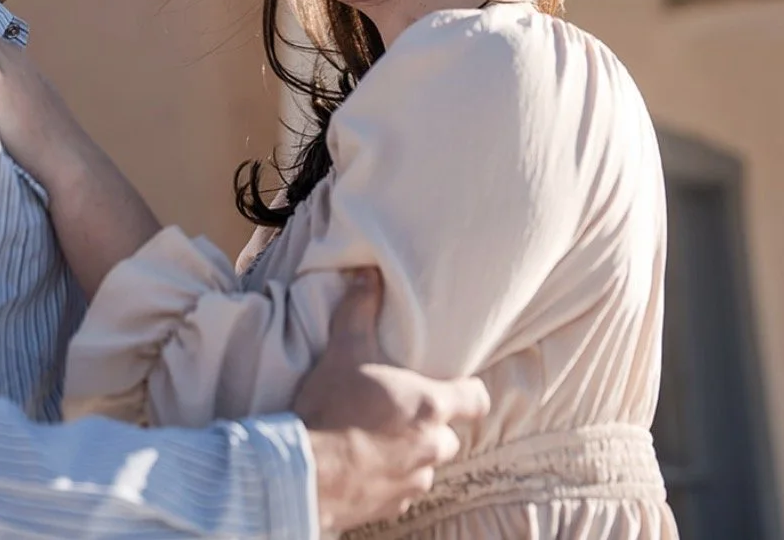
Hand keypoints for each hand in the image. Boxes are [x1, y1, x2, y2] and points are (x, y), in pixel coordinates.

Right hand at [293, 270, 487, 535]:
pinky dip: (389, 480)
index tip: (456, 385)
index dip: (469, 391)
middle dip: (430, 425)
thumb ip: (360, 310)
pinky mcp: (393, 508)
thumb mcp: (344, 350)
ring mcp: (414, 481)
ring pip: (426, 465)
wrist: (306, 474)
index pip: (477, 398)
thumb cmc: (332, 408)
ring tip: (377, 439)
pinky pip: (402, 492)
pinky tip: (363, 466)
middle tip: (400, 410)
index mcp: (431, 405)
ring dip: (410, 454)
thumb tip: (367, 275)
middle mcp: (431, 446)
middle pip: (449, 434)